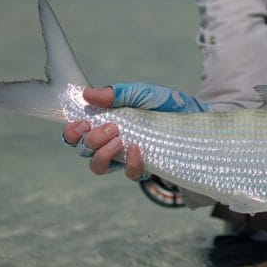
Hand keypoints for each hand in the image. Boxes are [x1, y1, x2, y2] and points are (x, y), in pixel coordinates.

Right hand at [62, 82, 209, 178]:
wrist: (195, 119)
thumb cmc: (164, 104)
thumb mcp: (142, 93)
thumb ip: (117, 93)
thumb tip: (88, 94)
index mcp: (104, 122)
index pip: (76, 133)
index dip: (71, 132)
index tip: (82, 123)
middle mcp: (109, 142)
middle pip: (83, 151)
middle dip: (91, 140)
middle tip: (111, 127)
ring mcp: (124, 157)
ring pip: (98, 167)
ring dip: (103, 154)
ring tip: (120, 140)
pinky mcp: (143, 168)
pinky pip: (129, 174)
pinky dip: (131, 162)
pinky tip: (139, 148)